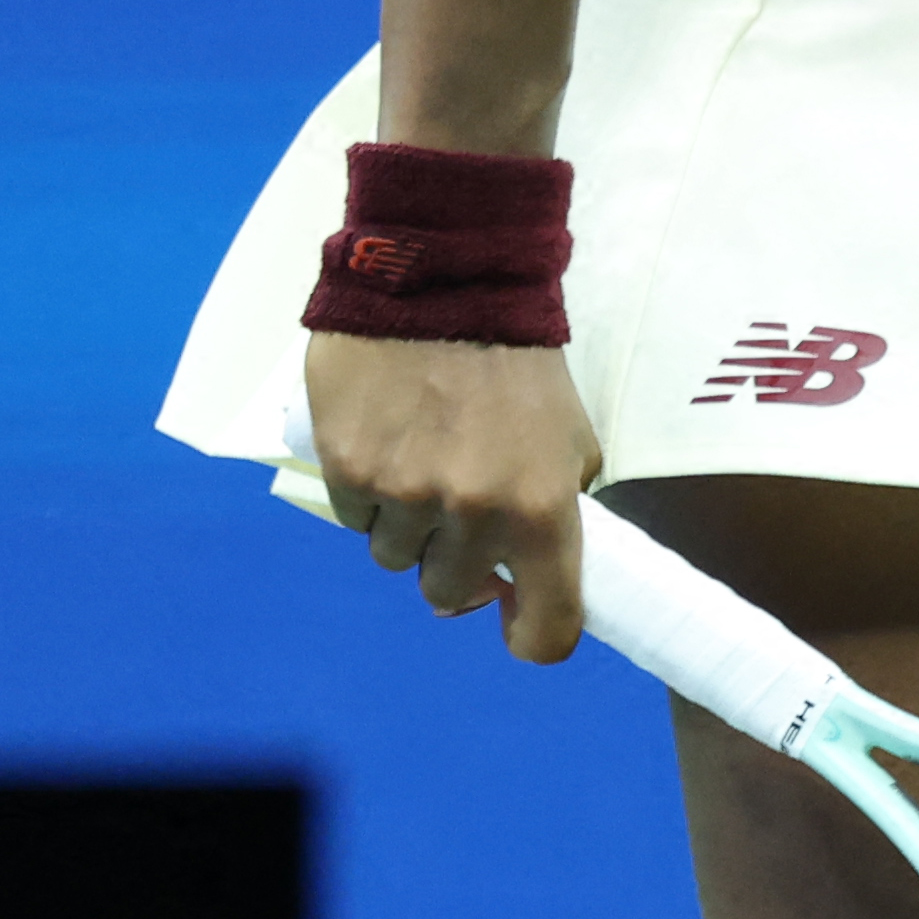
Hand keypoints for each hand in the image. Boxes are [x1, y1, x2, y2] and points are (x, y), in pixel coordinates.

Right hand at [304, 329, 607, 662]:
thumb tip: (508, 580)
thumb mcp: (570, 438)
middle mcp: (474, 514)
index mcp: (543, 510)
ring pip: (396, 557)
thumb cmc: (521, 362)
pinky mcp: (348, 469)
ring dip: (408, 525)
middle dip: (455, 560)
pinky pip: (354, 517)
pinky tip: (384, 442)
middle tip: (459, 507)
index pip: (547, 626)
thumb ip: (554, 508)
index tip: (516, 623)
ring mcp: (405, 495)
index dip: (532, 637)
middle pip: (448, 592)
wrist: (444, 281)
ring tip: (421, 459)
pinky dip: (367, 494)